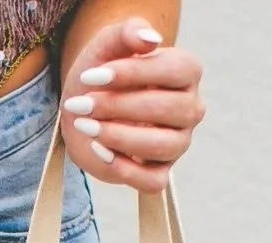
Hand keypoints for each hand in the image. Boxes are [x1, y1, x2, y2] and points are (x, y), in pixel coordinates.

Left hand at [59, 18, 204, 194]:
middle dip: (118, 107)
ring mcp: (178, 143)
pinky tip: (99, 151)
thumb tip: (152, 40)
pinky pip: (153, 181)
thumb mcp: (108, 45)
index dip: (131, 74)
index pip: (173, 71)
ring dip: (120, 137)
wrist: (83, 107)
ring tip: (87, 126)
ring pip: (163, 146)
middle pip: (167, 109)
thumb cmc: (101, 73)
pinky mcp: (160, 173)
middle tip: (81, 104)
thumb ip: (129, 32)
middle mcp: (190, 108)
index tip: (90, 76)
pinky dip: (124, 169)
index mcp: (186, 71)